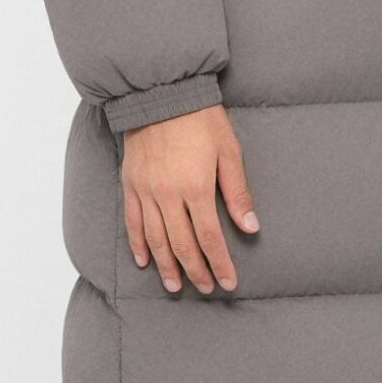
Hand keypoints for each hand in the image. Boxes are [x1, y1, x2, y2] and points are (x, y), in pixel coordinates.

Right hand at [122, 103, 258, 294]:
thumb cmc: (201, 119)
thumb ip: (238, 193)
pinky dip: (138, 244)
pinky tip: (145, 261)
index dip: (219, 263)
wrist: (162, 93)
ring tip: (174, 285)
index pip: (209, 238)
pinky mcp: (130, 184)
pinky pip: (132, 221)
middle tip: (204, 289)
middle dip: (195, 271)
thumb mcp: (229, 152)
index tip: (227, 282)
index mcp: (196, 188)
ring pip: (155, 239)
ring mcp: (146, 191)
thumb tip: (251, 227)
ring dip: (166, 266)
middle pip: (182, 245)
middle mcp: (168, 195)